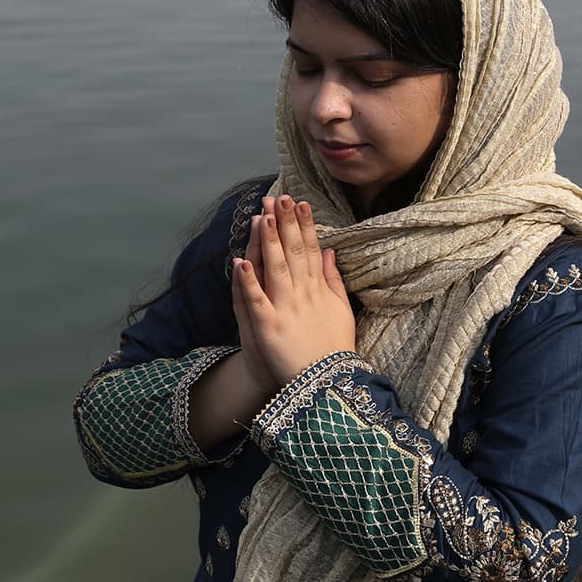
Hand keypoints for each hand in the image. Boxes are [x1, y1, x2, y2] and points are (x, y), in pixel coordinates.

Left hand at [231, 195, 356, 387]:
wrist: (325, 385)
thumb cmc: (332, 348)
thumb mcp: (341, 310)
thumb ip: (334, 280)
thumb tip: (329, 252)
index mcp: (320, 290)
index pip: (311, 250)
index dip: (305, 225)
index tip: (300, 202)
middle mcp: (304, 294)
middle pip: (293, 252)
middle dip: (285, 223)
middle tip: (278, 197)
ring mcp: (286, 309)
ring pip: (276, 268)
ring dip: (268, 242)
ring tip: (261, 216)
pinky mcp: (269, 326)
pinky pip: (257, 300)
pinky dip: (248, 281)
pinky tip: (240, 261)